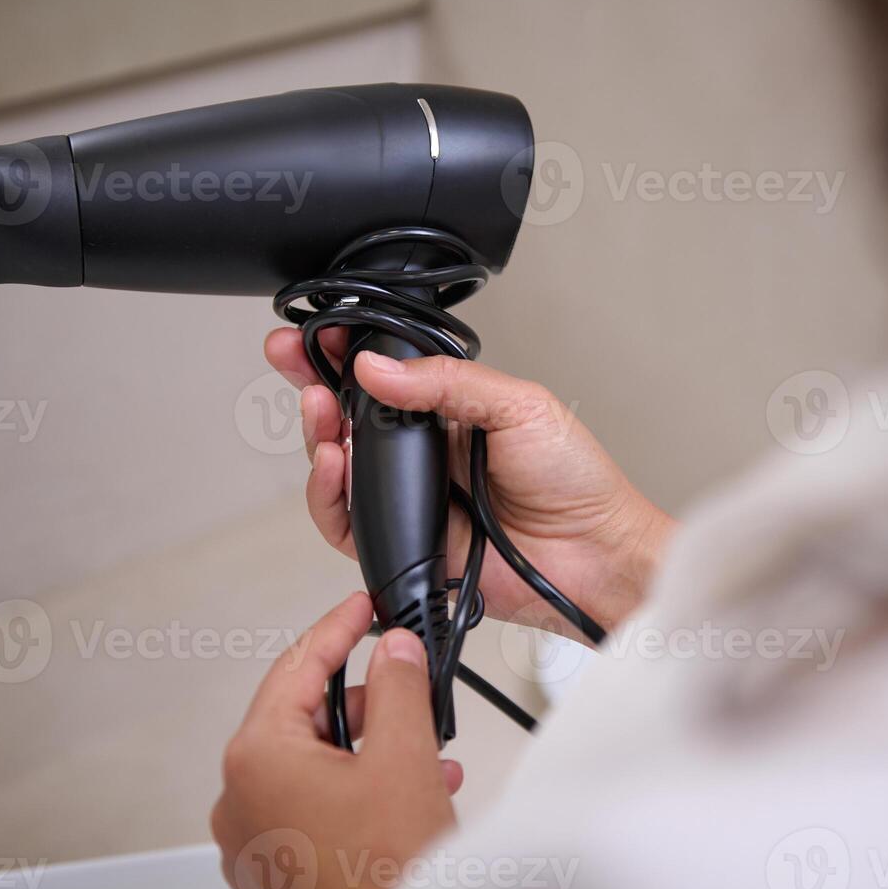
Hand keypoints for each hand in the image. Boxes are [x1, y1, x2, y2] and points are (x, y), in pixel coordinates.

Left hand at [212, 593, 459, 888]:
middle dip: (364, 702)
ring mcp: (252, 841)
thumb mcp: (405, 757)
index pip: (297, 666)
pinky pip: (311, 808)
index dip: (339, 629)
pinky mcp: (273, 873)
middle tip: (405, 685)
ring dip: (368, 751)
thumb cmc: (382, 877)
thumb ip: (398, 689)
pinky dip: (355, 791)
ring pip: (311, 767)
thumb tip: (394, 651)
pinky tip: (405, 795)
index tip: (361, 608)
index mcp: (257, 758)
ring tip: (423, 753)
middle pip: (303, 718)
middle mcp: (240, 798)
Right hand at [265, 328, 674, 634]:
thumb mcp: (518, 406)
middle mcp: (422, 455)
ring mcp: (409, 499)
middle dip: (313, 387)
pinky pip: (346, 523)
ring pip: (338, 468)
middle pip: (347, 420)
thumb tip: (378, 368)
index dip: (344, 355)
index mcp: (449, 412)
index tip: (317, 335)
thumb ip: (446, 383)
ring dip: (317, 436)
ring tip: (319, 412)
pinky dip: (328, 495)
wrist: (592, 553)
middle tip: (295, 363)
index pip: (383, 377)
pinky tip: (333, 466)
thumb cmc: (574, 481)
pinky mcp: (401, 545)